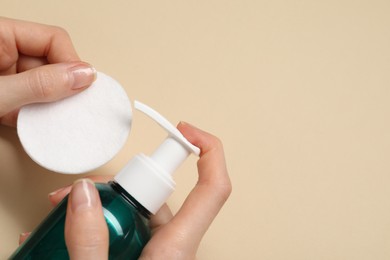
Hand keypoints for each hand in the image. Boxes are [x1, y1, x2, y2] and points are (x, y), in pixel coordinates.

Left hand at [0, 17, 95, 126]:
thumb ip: (39, 84)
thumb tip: (83, 76)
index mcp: (0, 35)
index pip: (53, 39)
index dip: (71, 64)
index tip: (82, 89)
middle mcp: (4, 51)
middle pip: (51, 64)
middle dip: (61, 90)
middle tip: (70, 110)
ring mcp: (3, 74)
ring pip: (43, 86)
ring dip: (48, 107)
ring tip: (47, 122)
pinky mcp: (3, 96)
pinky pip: (29, 101)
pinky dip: (34, 116)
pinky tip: (32, 125)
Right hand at [19, 122, 231, 258]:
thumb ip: (90, 240)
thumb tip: (83, 193)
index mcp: (176, 251)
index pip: (213, 189)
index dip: (208, 151)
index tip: (186, 128)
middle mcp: (173, 249)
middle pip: (158, 197)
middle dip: (115, 186)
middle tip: (71, 195)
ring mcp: (158, 256)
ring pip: (136, 214)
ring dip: (99, 208)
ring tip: (55, 215)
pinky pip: (127, 232)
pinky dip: (99, 226)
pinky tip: (65, 231)